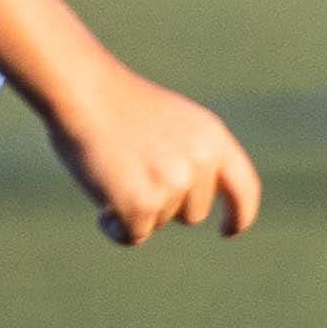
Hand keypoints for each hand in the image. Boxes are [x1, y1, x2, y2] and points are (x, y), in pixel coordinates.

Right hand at [49, 70, 263, 246]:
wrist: (82, 91)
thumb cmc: (117, 105)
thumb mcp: (173, 122)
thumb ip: (192, 156)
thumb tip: (193, 199)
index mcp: (212, 138)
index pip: (244, 188)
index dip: (240, 214)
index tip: (228, 230)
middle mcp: (200, 162)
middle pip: (193, 214)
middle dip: (164, 205)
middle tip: (131, 170)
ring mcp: (172, 184)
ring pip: (160, 223)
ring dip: (135, 209)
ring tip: (114, 171)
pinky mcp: (142, 203)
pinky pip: (133, 236)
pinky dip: (115, 227)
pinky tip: (100, 199)